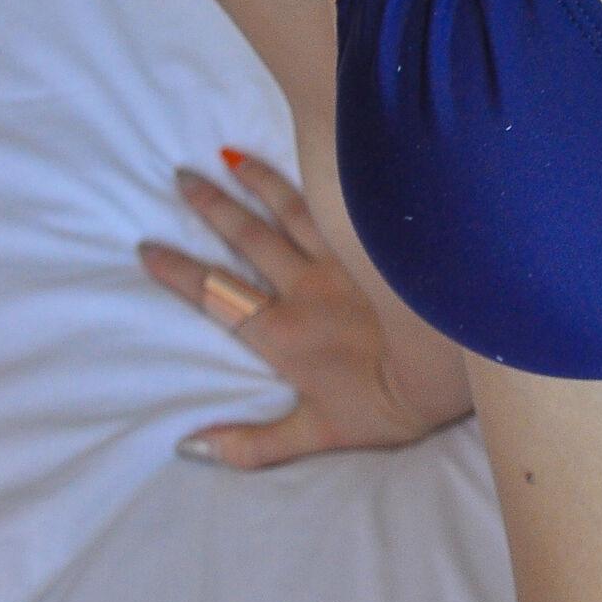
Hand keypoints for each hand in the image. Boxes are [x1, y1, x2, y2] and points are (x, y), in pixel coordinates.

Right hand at [138, 147, 470, 466]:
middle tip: (179, 177)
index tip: (146, 248)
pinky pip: (335, 201)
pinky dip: (314, 177)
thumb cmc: (390, 405)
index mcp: (282, 333)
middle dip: (208, 207)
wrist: (455, 363)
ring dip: (255, 181)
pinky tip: (308, 154)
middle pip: (245, 237)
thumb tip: (190, 447)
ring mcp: (343, 255)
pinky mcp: (379, 238)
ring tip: (227, 156)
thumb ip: (253, 445)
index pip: (215, 295)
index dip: (177, 272)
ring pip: (288, 207)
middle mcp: (304, 285)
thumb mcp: (318, 437)